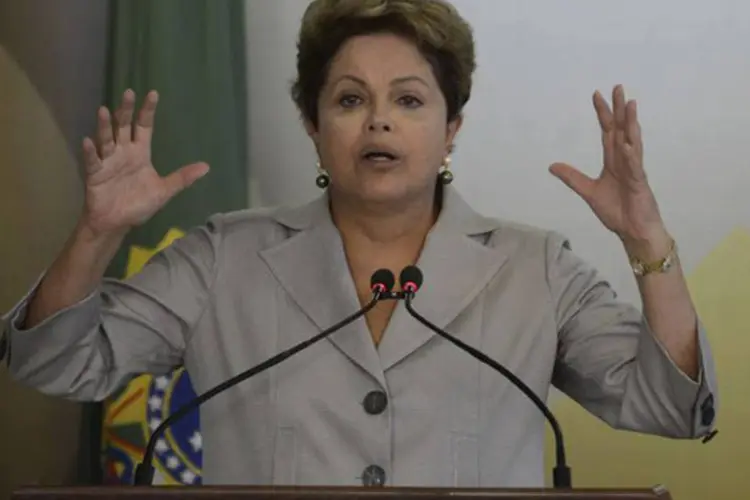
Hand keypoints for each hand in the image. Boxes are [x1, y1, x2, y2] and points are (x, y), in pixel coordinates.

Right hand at [80, 89, 208, 235]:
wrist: (117, 223)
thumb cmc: (139, 205)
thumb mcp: (164, 191)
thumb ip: (182, 178)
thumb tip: (207, 166)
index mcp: (140, 153)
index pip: (144, 127)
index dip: (148, 111)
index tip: (152, 93)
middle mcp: (123, 152)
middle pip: (124, 126)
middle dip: (126, 110)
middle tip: (129, 93)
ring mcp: (108, 161)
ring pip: (106, 139)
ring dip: (105, 125)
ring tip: (104, 110)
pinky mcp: (95, 174)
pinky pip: (92, 161)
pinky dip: (90, 152)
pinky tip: (88, 141)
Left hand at [549, 85, 668, 253]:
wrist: (632, 232)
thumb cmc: (617, 212)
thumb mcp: (588, 192)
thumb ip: (572, 178)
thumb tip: (552, 165)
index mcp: (614, 162)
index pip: (607, 132)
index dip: (602, 114)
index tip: (596, 95)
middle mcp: (626, 161)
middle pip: (621, 130)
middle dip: (619, 110)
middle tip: (617, 87)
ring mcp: (635, 171)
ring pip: (633, 142)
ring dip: (630, 124)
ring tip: (629, 105)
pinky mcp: (640, 184)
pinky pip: (635, 167)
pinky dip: (632, 156)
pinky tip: (628, 144)